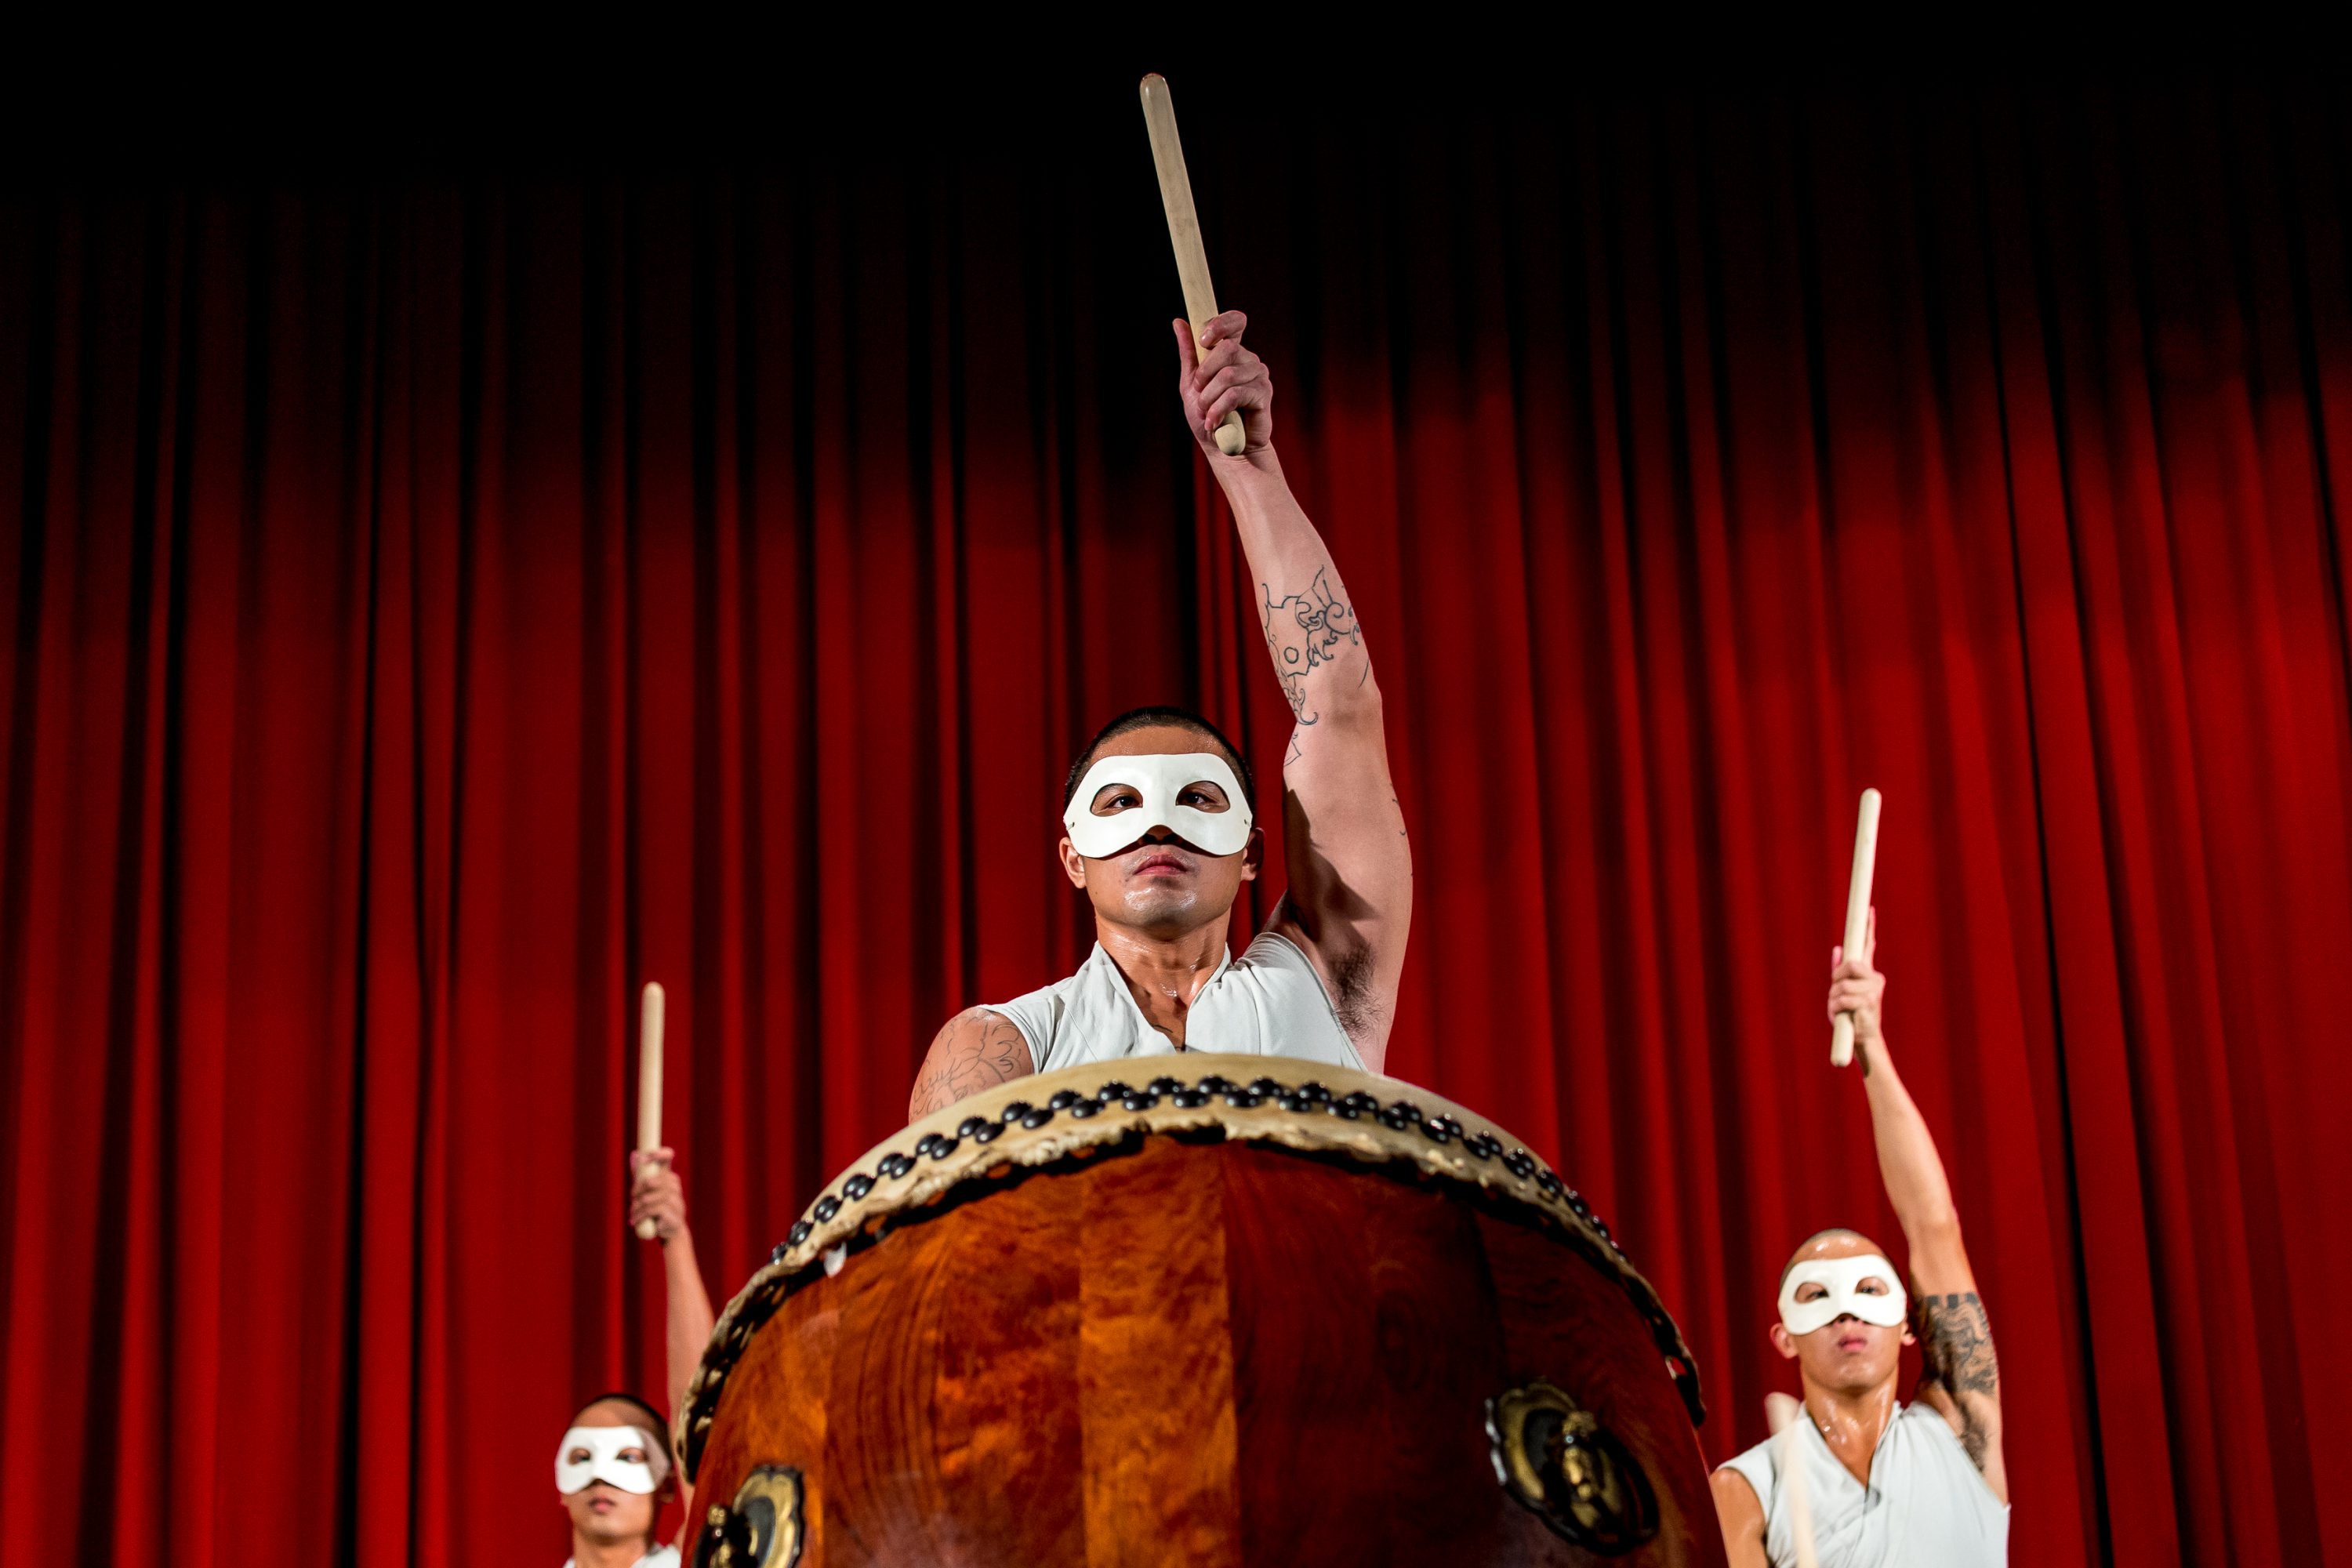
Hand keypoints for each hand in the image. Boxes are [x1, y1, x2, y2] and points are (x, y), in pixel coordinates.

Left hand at [628, 1147, 688, 1242]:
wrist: (670, 1232)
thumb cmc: (656, 1210)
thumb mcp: (648, 1191)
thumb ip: (641, 1175)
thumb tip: (634, 1154)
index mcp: (669, 1177)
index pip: (668, 1157)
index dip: (658, 1154)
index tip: (644, 1158)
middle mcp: (675, 1186)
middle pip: (653, 1180)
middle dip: (638, 1190)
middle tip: (632, 1198)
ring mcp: (677, 1201)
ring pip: (652, 1198)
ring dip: (638, 1206)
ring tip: (633, 1213)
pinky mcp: (675, 1215)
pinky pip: (655, 1210)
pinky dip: (642, 1215)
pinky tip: (636, 1221)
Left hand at [1172, 310, 1273, 454]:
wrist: (1223, 449)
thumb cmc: (1208, 417)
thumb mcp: (1191, 384)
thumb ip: (1188, 354)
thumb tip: (1178, 322)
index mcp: (1231, 352)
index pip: (1235, 321)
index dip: (1220, 324)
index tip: (1203, 341)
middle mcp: (1248, 359)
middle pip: (1227, 348)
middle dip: (1205, 374)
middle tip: (1199, 394)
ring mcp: (1259, 375)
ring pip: (1228, 375)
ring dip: (1209, 399)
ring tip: (1207, 414)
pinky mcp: (1264, 393)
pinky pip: (1236, 394)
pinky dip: (1218, 410)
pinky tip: (1214, 423)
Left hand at [1827, 906, 1886, 1061]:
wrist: (1863, 1040)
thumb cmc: (1851, 1016)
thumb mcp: (1842, 991)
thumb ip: (1841, 972)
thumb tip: (1837, 949)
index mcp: (1868, 974)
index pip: (1868, 946)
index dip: (1868, 927)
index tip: (1869, 909)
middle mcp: (1875, 979)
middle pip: (1849, 965)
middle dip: (1837, 978)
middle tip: (1837, 993)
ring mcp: (1874, 991)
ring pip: (1842, 984)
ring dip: (1834, 999)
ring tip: (1841, 1010)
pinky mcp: (1869, 1003)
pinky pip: (1842, 999)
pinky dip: (1836, 1009)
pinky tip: (1843, 1016)